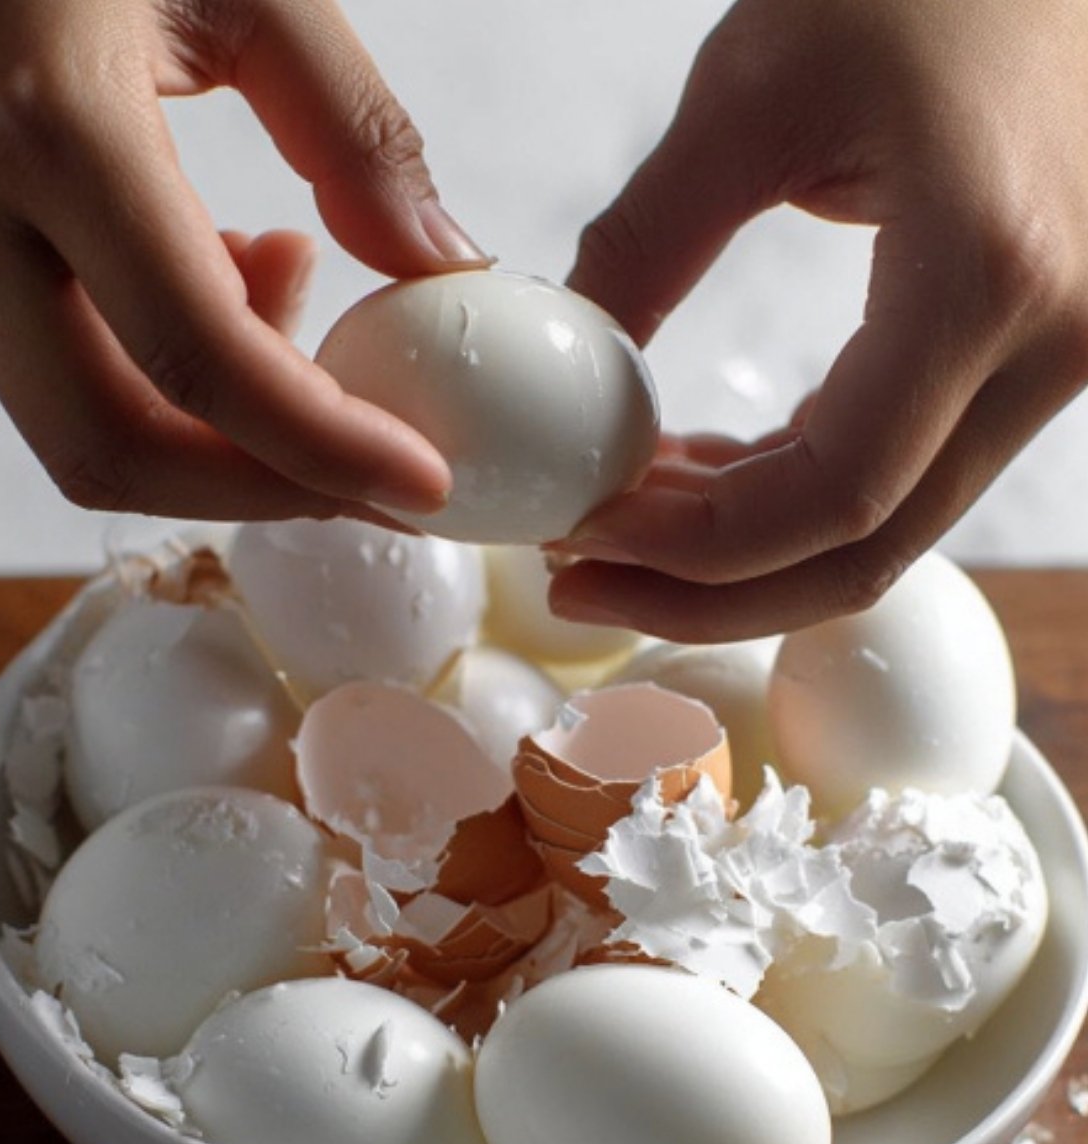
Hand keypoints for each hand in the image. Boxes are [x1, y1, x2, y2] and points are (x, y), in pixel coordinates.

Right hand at [0, 0, 485, 520]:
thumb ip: (351, 124)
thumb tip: (436, 261)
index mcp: (45, 125)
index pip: (201, 361)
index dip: (323, 448)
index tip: (419, 483)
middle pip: (115, 450)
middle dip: (260, 488)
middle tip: (369, 476)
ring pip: (77, 423)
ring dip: (208, 421)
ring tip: (278, 282)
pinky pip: (41, 373)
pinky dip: (148, 368)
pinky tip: (200, 266)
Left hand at [551, 0, 1087, 639]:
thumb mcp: (757, 88)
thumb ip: (650, 240)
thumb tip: (567, 359)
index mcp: (986, 279)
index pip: (835, 498)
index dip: (695, 549)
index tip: (583, 536)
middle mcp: (1048, 346)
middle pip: (865, 554)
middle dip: (709, 592)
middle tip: (582, 578)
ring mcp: (1055, 360)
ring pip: (887, 531)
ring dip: (745, 551)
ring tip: (620, 521)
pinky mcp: (1031, 353)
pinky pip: (904, 471)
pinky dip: (794, 494)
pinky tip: (700, 473)